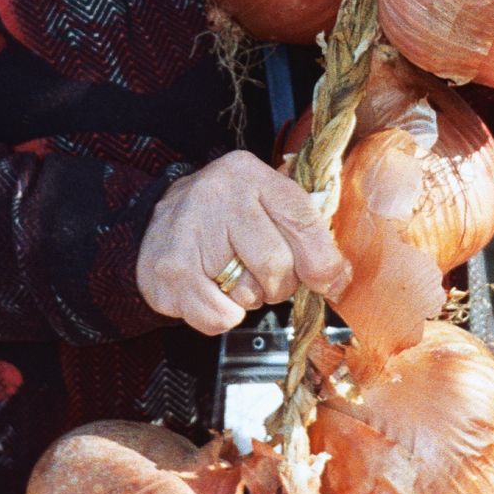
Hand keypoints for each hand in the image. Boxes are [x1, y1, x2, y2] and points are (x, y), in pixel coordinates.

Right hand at [136, 152, 351, 336]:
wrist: (156, 222)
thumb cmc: (227, 217)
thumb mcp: (266, 202)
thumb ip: (306, 231)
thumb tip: (337, 281)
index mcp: (250, 175)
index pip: (303, 222)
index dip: (323, 262)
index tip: (328, 281)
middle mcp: (217, 197)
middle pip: (276, 266)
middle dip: (280, 284)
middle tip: (265, 275)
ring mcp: (188, 234)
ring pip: (248, 295)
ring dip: (250, 299)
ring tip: (233, 276)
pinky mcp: (167, 273)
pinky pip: (218, 318)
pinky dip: (223, 316)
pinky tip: (212, 290)